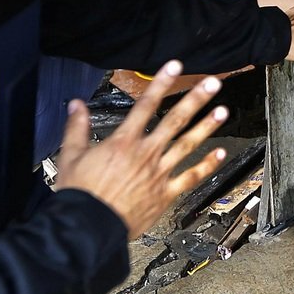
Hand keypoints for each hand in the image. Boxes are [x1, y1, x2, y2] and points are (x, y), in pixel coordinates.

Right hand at [56, 60, 228, 238]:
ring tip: (223, 111)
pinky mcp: (166, 194)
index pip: (145, 105)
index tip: (175, 66)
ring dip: (207, 127)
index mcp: (123, 142)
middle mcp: (146, 154)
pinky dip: (207, 166)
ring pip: (188, 145)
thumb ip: (76, 127)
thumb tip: (76, 104)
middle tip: (212, 84)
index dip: (161, 83)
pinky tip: (221, 153)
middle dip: (195, 100)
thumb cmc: (79, 194)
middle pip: (175, 121)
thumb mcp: (70, 156)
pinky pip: (191, 178)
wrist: (88, 227)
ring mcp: (159, 173)